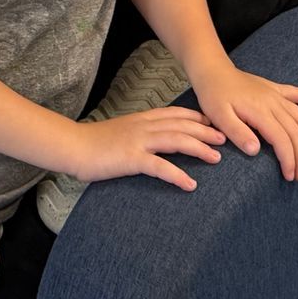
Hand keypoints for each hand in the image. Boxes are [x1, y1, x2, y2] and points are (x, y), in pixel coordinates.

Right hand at [66, 107, 224, 190]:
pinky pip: (160, 167)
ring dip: (199, 149)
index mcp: (141, 118)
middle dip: (205, 131)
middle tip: (224, 139)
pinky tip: (190, 184)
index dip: (196, 116)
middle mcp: (143, 126)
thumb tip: (154, 141)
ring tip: (216, 159)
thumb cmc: (95, 143)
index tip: (212, 122)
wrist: (73, 146)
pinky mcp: (131, 159)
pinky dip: (177, 175)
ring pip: (176, 141)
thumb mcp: (121, 131)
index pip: (175, 113)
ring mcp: (138, 141)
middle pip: (181, 125)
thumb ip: (139, 133)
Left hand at [189, 63, 297, 181]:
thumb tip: (256, 151)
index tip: (289, 176)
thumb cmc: (214, 95)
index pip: (282, 140)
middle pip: (296, 132)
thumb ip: (237, 133)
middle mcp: (273, 102)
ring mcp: (276, 94)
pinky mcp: (276, 89)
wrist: (213, 71)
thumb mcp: (219, 116)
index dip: (289, 160)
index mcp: (259, 111)